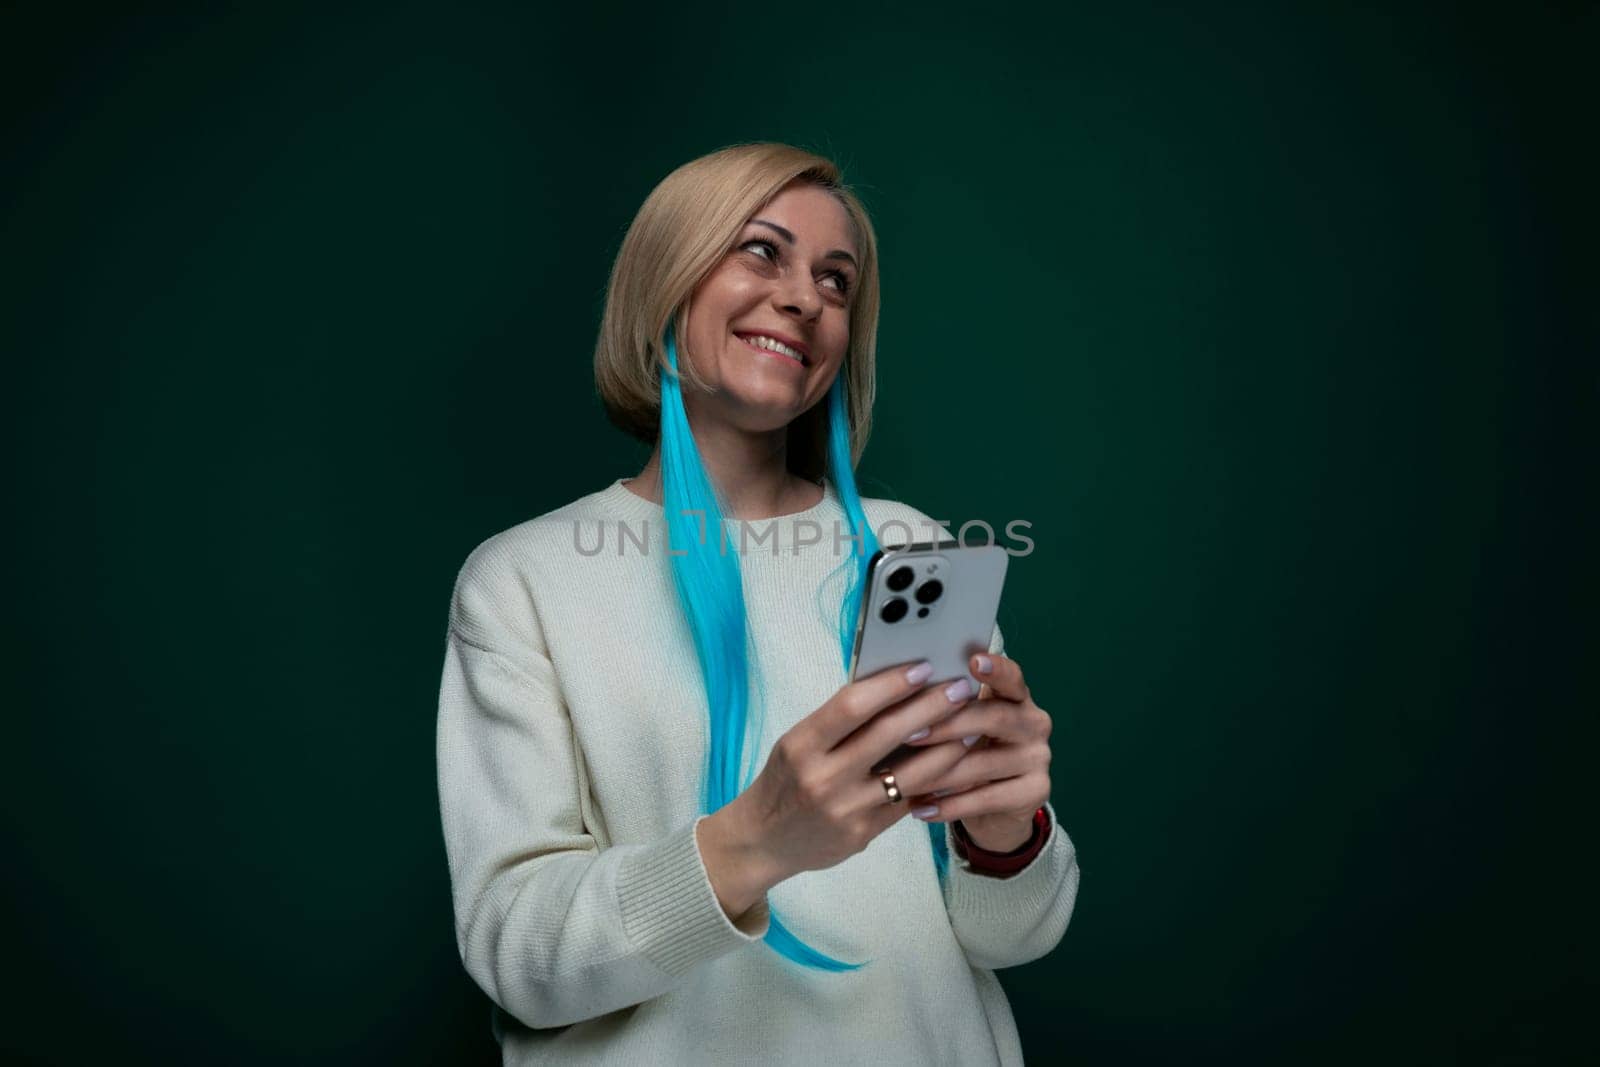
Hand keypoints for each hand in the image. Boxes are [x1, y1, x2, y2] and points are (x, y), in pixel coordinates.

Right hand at [697, 661, 979, 916]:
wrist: (762, 841)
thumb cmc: (785, 780)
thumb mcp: (798, 743)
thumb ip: (839, 722)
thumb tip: (894, 686)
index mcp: (801, 744)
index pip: (852, 705)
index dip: (891, 684)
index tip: (924, 667)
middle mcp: (822, 776)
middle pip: (887, 734)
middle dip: (931, 707)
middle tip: (961, 688)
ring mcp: (844, 809)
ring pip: (910, 774)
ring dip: (947, 747)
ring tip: (971, 726)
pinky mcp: (862, 834)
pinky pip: (907, 803)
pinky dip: (934, 781)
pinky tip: (955, 764)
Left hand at [899, 653, 1051, 851]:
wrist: (995, 810)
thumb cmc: (965, 753)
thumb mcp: (958, 727)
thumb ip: (944, 706)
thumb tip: (897, 686)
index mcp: (1016, 696)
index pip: (1011, 676)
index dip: (995, 668)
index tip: (972, 660)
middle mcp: (1034, 722)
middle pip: (994, 717)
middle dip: (947, 725)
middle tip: (908, 734)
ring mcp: (1038, 758)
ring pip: (984, 763)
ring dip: (939, 773)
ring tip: (903, 779)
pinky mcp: (1036, 793)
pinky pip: (986, 798)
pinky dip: (949, 805)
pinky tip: (920, 808)